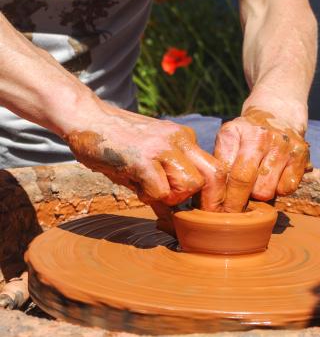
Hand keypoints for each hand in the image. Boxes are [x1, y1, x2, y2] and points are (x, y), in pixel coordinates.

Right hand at [64, 100, 225, 210]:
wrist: (86, 118)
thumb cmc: (117, 144)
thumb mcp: (149, 161)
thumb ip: (167, 184)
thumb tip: (176, 218)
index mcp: (185, 140)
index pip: (216, 170)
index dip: (212, 195)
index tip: (200, 211)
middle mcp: (180, 139)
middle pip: (215, 176)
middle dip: (205, 201)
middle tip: (184, 212)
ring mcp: (163, 147)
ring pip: (191, 185)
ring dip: (171, 198)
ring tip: (148, 188)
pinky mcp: (143, 158)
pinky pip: (161, 192)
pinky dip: (149, 197)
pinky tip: (135, 184)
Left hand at [214, 106, 309, 211]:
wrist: (277, 114)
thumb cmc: (246, 136)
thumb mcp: (226, 142)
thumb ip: (218, 165)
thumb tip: (209, 199)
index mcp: (233, 132)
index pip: (222, 172)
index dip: (217, 196)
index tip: (214, 211)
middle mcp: (258, 135)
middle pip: (243, 182)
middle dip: (235, 204)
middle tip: (232, 211)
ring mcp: (281, 144)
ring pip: (265, 191)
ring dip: (258, 195)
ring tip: (256, 185)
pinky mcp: (300, 154)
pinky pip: (286, 189)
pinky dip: (279, 190)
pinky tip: (274, 179)